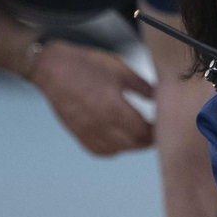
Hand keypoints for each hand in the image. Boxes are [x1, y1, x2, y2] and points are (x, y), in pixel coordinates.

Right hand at [29, 40, 154, 154]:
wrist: (51, 68)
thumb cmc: (85, 64)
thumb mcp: (119, 69)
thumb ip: (142, 86)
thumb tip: (160, 98)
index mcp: (113, 108)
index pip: (144, 131)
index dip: (158, 131)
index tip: (165, 124)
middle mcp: (101, 125)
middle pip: (134, 144)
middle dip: (149, 139)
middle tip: (157, 130)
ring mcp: (88, 132)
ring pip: (119, 150)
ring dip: (132, 145)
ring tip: (140, 133)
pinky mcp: (78, 135)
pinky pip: (101, 151)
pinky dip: (114, 149)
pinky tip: (119, 139)